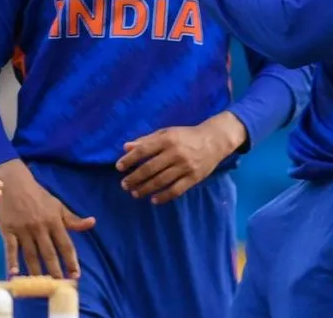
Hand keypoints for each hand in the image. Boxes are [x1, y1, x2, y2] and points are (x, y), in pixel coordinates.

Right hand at [0, 159, 95, 278]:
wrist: (13, 182)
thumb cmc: (38, 196)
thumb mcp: (58, 205)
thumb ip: (73, 219)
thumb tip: (92, 223)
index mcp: (54, 221)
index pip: (65, 245)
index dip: (71, 261)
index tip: (75, 275)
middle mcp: (40, 226)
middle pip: (49, 253)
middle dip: (55, 270)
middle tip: (59, 286)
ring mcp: (23, 229)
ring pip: (31, 254)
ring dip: (36, 271)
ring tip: (41, 286)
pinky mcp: (8, 229)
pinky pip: (10, 248)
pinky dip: (11, 262)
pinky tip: (14, 274)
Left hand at [116, 113, 246, 204]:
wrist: (214, 140)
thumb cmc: (186, 136)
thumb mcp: (166, 133)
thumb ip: (146, 140)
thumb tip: (126, 147)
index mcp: (167, 140)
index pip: (143, 151)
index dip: (129, 160)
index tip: (119, 167)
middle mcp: (175, 153)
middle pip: (150, 168)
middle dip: (134, 178)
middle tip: (124, 184)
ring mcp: (185, 167)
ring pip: (161, 181)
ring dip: (145, 188)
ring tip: (134, 193)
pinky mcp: (194, 178)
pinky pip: (176, 190)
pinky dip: (163, 196)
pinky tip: (153, 200)